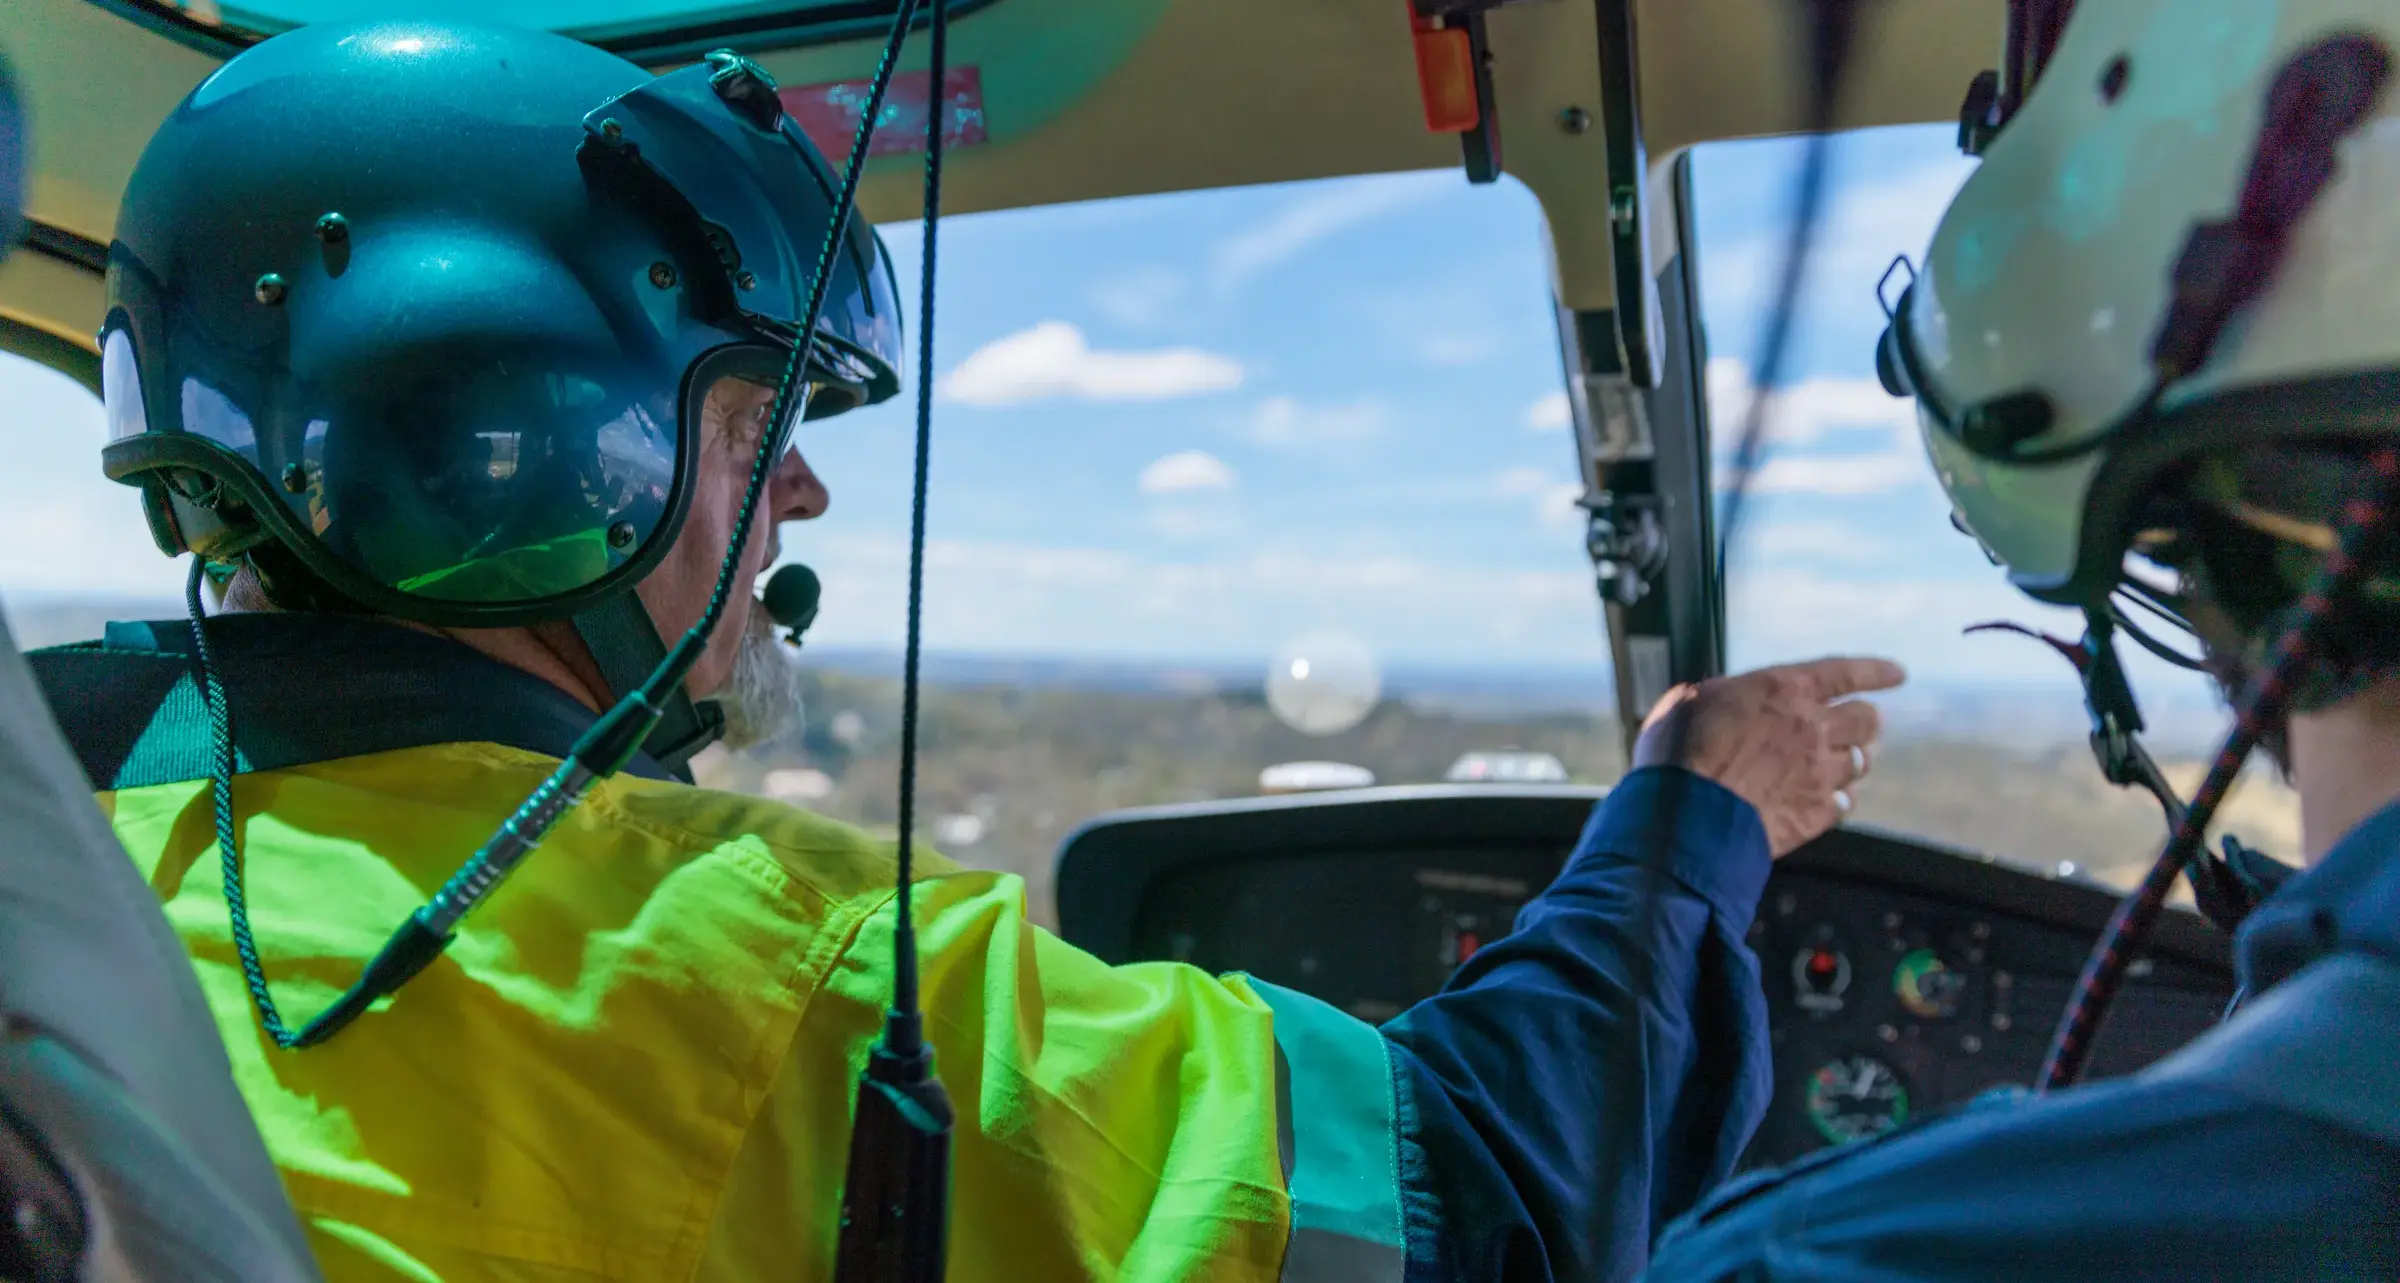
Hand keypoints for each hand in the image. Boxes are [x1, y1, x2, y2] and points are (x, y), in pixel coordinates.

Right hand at [1632, 656, 1905, 856]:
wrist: (1688, 815)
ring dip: (1854, 760)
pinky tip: (1829, 800)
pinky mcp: (1816, 813)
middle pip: (1867, 721)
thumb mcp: (1693, 701)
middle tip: (1861, 727)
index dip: (1875, 671)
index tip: (1899, 674)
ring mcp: (1819, 773)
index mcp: (1785, 689)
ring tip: (1843, 764)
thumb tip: (1728, 700)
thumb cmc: (1679, 751)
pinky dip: (1839, 798)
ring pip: (1861, 762)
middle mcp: (1813, 727)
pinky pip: (1845, 803)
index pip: (1845, 672)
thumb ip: (1728, 696)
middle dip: (1867, 722)